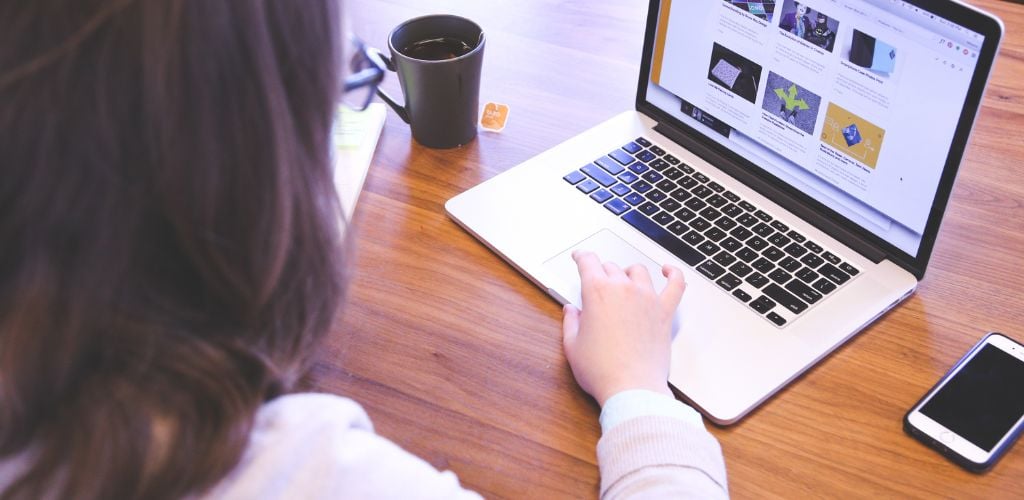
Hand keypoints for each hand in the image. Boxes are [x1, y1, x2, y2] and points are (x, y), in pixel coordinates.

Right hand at [562, 250, 685, 405]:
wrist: (632, 388)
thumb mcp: (573, 346)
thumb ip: (571, 323)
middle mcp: (623, 289)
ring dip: (628, 272)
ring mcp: (647, 298)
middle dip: (601, 272)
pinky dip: (673, 274)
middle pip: (611, 267)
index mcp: (597, 292)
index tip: (580, 257)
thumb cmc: (602, 370)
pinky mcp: (665, 312)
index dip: (581, 257)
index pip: (588, 262)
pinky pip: (675, 284)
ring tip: (624, 280)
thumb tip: (571, 311)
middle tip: (597, 283)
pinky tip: (668, 271)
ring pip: (638, 271)